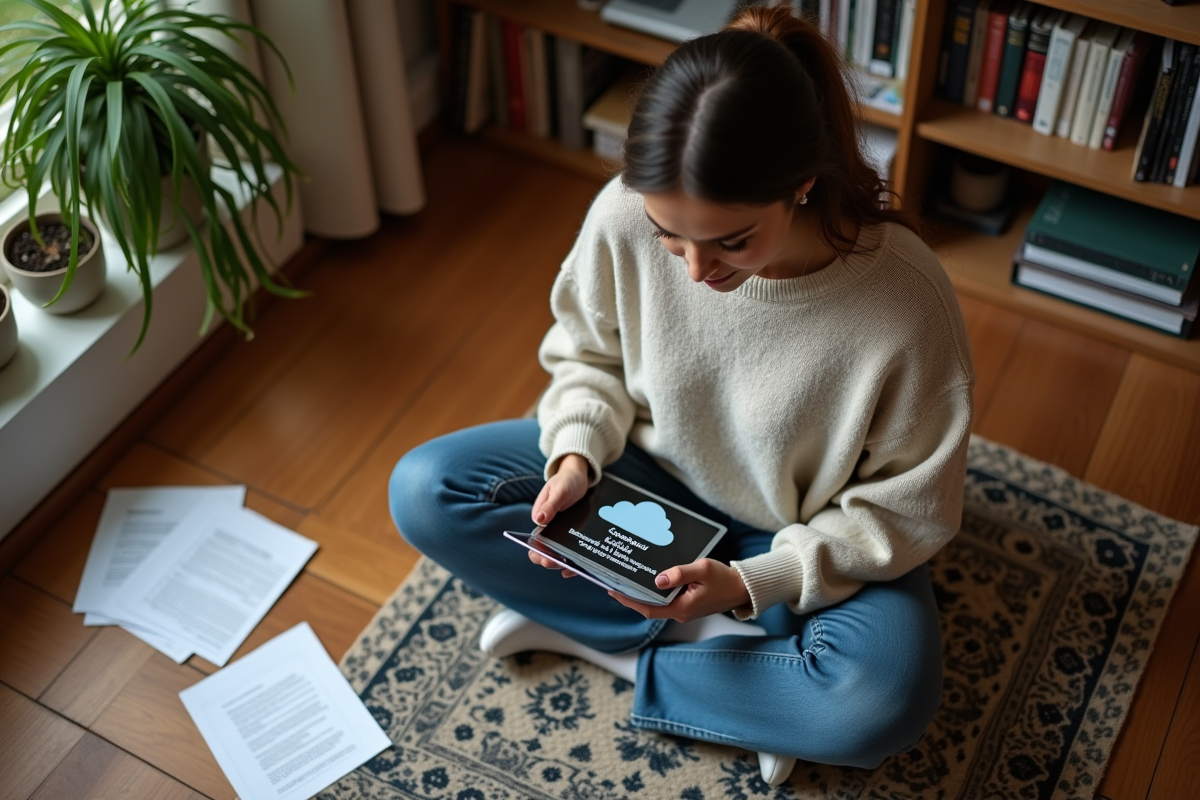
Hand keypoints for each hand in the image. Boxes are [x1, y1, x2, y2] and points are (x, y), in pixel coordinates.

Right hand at [528, 454, 590, 576]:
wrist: (580, 477)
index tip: (544, 559)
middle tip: (558, 565)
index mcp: (540, 518)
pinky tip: (580, 567)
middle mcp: (549, 529)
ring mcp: (561, 532)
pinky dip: (575, 559)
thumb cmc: (566, 481)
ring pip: (560, 552)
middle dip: (550, 560)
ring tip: (571, 570)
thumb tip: (539, 519)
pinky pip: (573, 548)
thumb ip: (550, 505)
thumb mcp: (559, 490)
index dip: (537, 553)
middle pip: (546, 550)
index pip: (535, 541)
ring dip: (564, 563)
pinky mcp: (573, 534)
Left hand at [609, 559, 751, 622]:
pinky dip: (654, 592)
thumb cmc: (724, 579)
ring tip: (627, 580)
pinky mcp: (687, 605)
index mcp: (682, 608)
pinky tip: (649, 580)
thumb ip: (680, 573)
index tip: (613, 590)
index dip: (629, 601)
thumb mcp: (702, 570)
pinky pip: (666, 601)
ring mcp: (684, 610)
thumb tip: (658, 579)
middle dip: (631, 597)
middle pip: (648, 608)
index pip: (648, 608)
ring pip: (656, 605)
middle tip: (614, 583)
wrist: (742, 589)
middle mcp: (680, 613)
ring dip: (642, 595)